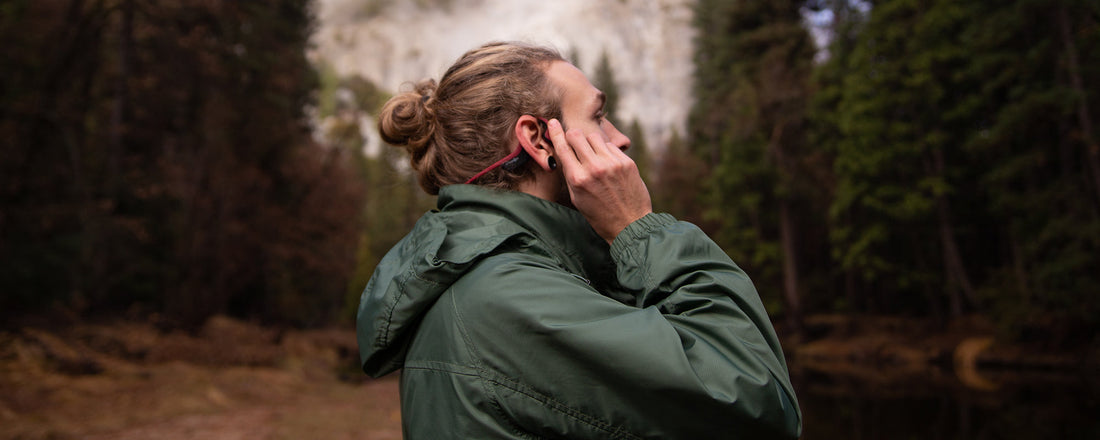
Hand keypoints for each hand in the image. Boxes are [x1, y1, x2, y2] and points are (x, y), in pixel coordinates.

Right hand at [547, 119, 652, 242]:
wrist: (630, 224)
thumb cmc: (600, 214)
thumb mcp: (577, 198)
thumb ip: (571, 174)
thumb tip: (565, 152)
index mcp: (578, 179)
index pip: (563, 148)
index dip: (555, 133)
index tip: (553, 122)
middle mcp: (594, 168)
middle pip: (577, 135)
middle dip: (573, 136)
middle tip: (574, 141)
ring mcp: (612, 164)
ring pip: (594, 137)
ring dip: (590, 143)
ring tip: (593, 156)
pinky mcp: (626, 162)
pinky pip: (610, 146)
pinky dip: (606, 151)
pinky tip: (608, 165)